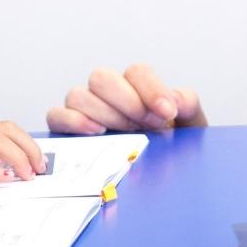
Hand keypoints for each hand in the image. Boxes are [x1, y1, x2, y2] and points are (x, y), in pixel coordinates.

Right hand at [47, 63, 206, 133]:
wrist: (160, 174)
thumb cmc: (171, 145)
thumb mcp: (189, 125)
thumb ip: (187, 104)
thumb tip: (175, 99)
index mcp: (137, 86)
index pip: (136, 72)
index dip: (151, 89)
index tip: (168, 113)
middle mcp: (108, 93)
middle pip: (102, 78)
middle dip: (126, 101)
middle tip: (146, 124)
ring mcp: (86, 110)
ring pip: (78, 95)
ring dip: (102, 113)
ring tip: (123, 132)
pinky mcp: (67, 129)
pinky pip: (56, 116)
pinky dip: (72, 121)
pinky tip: (95, 132)